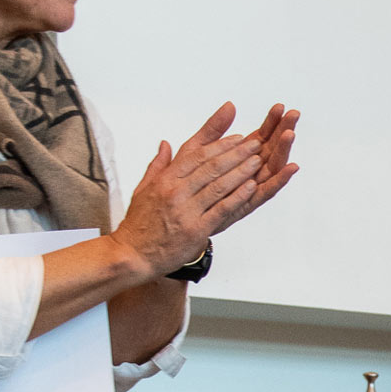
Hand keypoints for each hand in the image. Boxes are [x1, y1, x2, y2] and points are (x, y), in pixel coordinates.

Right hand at [117, 101, 300, 280]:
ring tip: (257, 161)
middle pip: (211, 167)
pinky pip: (221, 209)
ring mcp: (186, 211)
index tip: (236, 137)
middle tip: (254, 144)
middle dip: (236, 153)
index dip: (219, 144)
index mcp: (165, 180)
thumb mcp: (143, 188)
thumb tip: (166, 143)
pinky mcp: (196, 230)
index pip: (196, 155)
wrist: (133, 254)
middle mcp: (176, 192)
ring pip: (218, 185)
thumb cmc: (140, 224)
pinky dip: (237, 196)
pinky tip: (251, 186)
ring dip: (241, 171)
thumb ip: (158, 165)